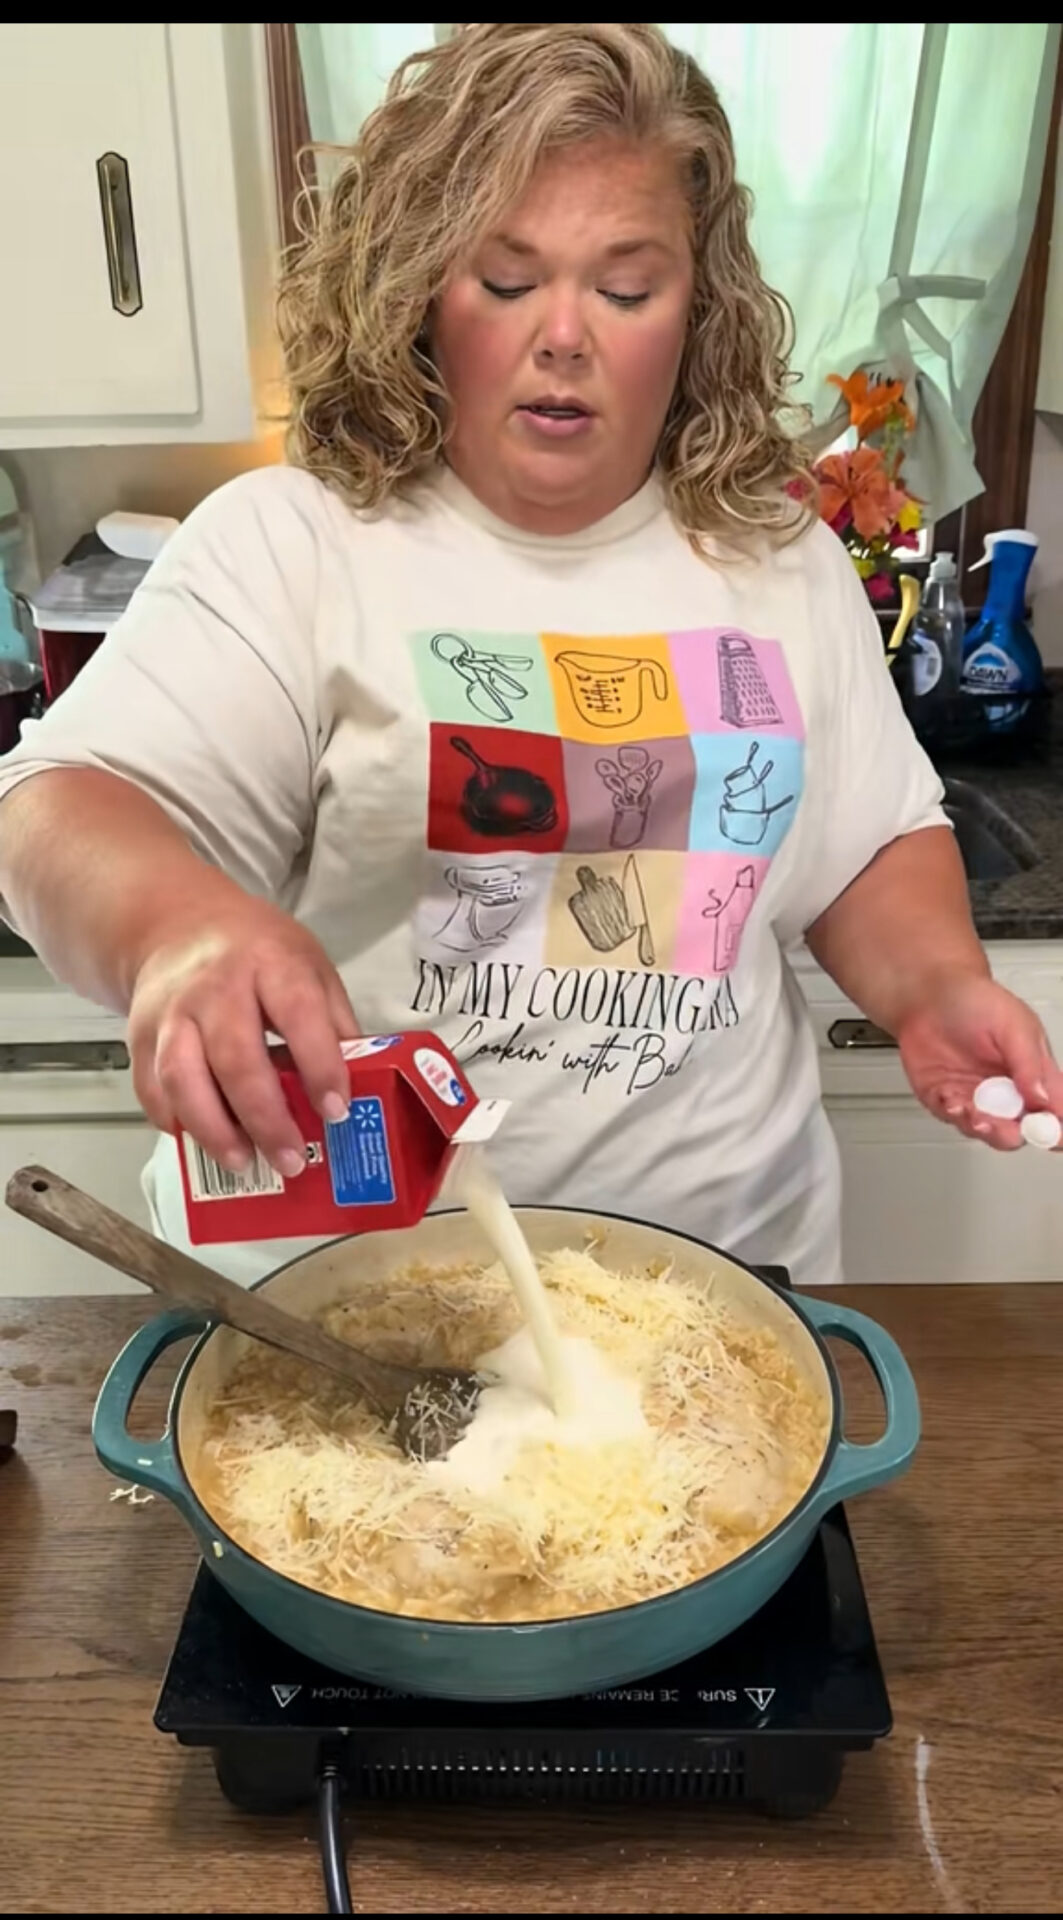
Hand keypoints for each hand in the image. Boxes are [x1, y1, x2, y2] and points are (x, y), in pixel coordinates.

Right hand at [129, 897, 358, 1176]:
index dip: (319, 1066)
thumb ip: (333, 1022)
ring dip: (214, 1130)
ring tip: (244, 1161)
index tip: (336, 1110)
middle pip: (235, 1059)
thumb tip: (359, 1086)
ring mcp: (170, 1011)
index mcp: (269, 962)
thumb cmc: (255, 952)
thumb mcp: (310, 966)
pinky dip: (175, 1122)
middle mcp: (214, 985)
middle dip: (265, 1118)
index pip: (297, 1015)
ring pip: (183, 1079)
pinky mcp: (138, 1035)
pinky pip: (151, 1088)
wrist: (176, 925)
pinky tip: (202, 1142)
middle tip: (291, 1159)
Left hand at [897, 973, 1062, 1149]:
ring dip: (983, 1128)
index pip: (1056, 1110)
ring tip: (975, 1114)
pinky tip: (953, 1102)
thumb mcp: (1014, 1025)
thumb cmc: (975, 1000)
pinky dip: (954, 1115)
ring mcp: (976, 1097)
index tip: (1053, 1136)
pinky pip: (953, 1118)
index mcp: (1034, 1073)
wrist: (928, 991)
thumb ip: (1029, 1064)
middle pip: (1021, 1129)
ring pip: (986, 1130)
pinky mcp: (945, 1098)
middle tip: (1006, 1127)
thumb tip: (1045, 1100)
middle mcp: (1007, 1090)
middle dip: (1014, 1134)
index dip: (1058, 1129)